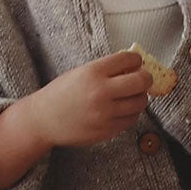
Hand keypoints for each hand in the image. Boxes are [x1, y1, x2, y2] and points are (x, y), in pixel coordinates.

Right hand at [28, 50, 153, 147]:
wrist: (44, 120)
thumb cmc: (62, 94)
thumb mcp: (80, 73)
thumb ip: (106, 69)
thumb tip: (134, 66)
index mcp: (93, 72)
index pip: (129, 59)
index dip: (136, 60)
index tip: (136, 63)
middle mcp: (101, 92)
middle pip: (141, 81)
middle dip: (146, 78)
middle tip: (144, 79)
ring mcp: (106, 113)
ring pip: (140, 102)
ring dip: (140, 97)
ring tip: (132, 95)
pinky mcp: (108, 130)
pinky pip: (132, 119)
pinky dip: (131, 113)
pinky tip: (123, 109)